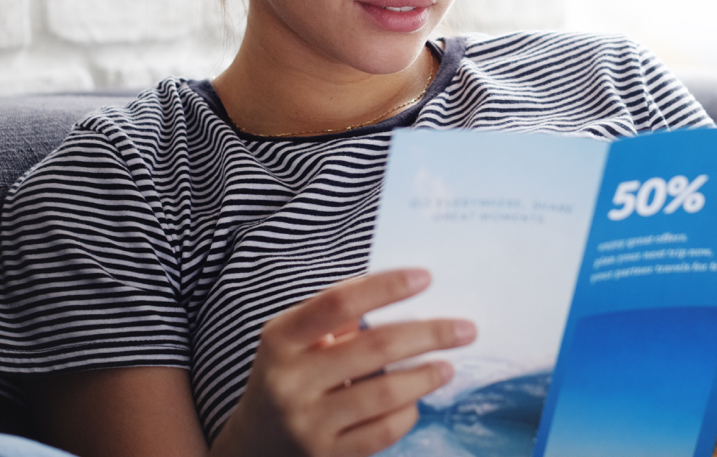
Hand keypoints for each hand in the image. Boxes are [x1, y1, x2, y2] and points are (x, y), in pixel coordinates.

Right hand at [211, 269, 475, 456]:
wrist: (251, 447)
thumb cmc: (288, 377)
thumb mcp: (295, 341)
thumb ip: (338, 317)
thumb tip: (405, 291)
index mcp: (281, 339)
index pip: (339, 302)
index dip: (385, 286)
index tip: (426, 278)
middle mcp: (291, 380)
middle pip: (375, 347)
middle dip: (429, 334)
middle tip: (465, 329)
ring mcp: (308, 422)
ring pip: (385, 393)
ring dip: (426, 376)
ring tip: (448, 366)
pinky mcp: (327, 455)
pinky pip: (383, 431)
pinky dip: (407, 412)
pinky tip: (417, 401)